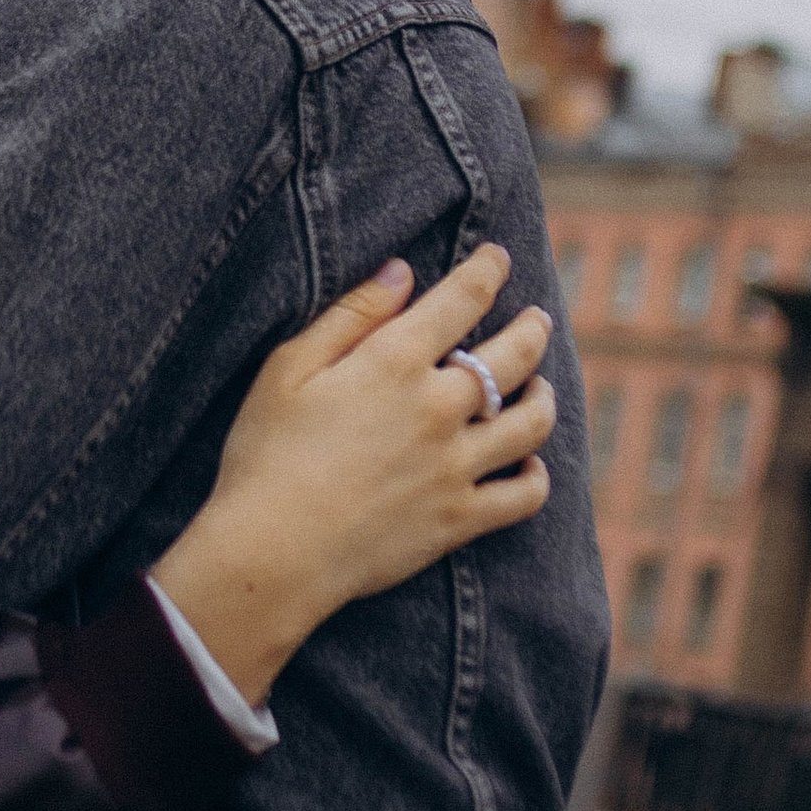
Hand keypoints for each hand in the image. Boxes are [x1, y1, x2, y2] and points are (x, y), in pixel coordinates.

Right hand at [150, 246, 553, 703]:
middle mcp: (439, 408)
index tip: (497, 258)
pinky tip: (529, 465)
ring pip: (532, 421)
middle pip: (515, 355)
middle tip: (539, 318)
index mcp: (395, 361)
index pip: (462, 299)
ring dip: (545, 396)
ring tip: (541, 388)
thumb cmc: (265, 455)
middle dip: (532, 328)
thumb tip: (402, 271)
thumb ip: (351, 315)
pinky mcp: (459, 519)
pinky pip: (524, 495)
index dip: (487, 270)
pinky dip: (536, 476)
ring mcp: (456, 466)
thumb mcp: (289, 369)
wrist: (273, 552)